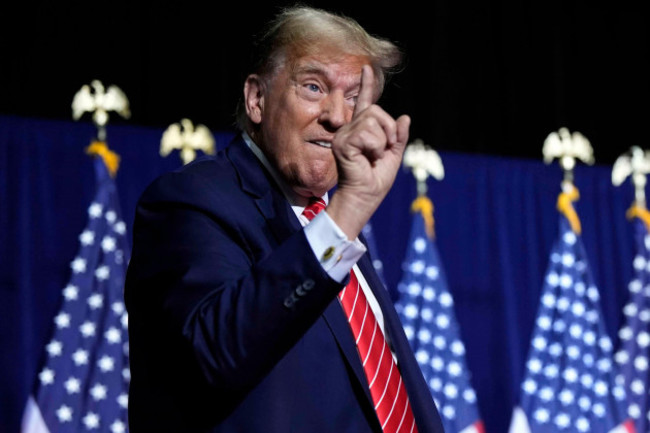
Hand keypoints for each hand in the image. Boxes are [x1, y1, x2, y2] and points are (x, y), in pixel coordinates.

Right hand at [327, 65, 410, 238]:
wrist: (364, 197)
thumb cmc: (375, 181)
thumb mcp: (393, 155)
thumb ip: (399, 137)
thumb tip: (405, 117)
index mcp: (361, 131)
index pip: (366, 103)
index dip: (367, 85)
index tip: (367, 68)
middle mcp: (349, 130)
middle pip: (376, 111)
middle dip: (389, 130)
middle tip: (386, 149)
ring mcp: (344, 135)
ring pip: (373, 121)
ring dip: (382, 141)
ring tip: (374, 156)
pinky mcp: (342, 143)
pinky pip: (368, 133)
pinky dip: (376, 147)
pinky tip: (368, 158)